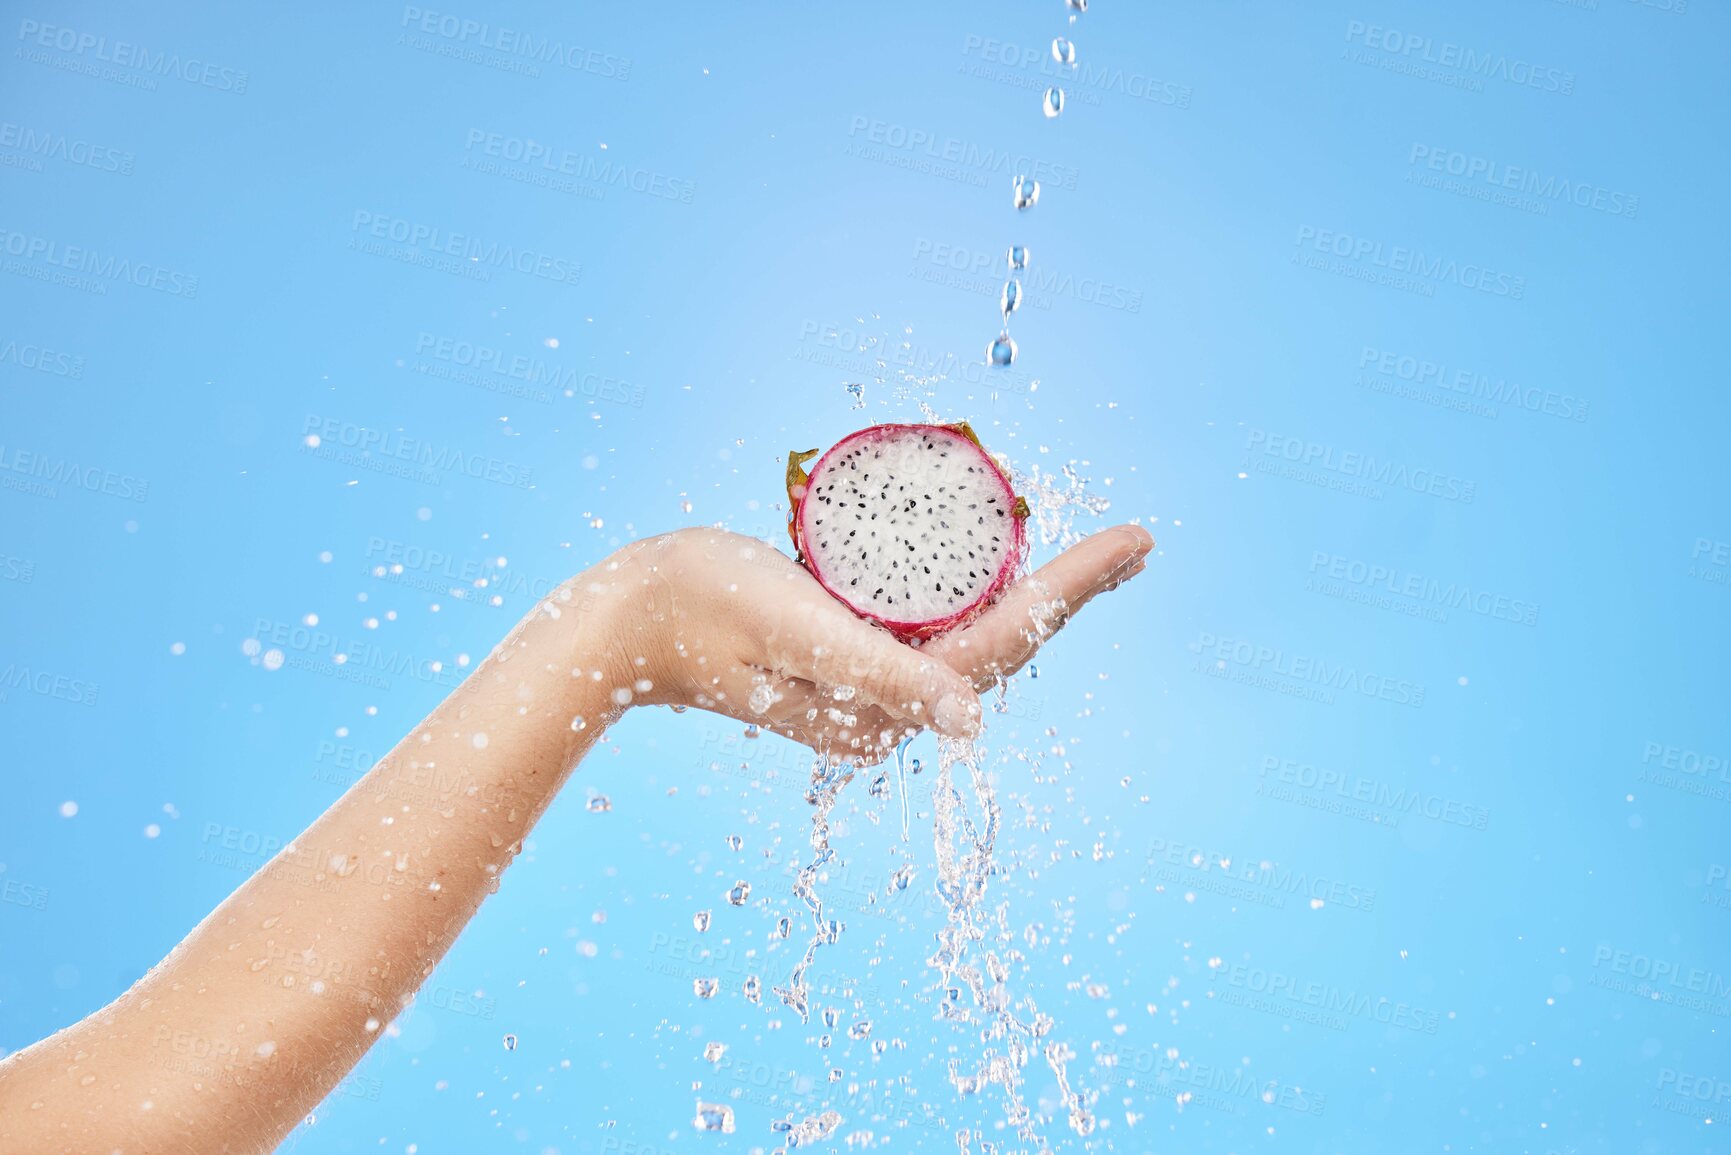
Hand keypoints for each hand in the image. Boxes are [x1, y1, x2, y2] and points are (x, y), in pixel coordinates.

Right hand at [584, 524, 1152, 762]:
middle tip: (1138, 543)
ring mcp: (870, 682)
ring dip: (1039, 589)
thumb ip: (883, 677)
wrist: (628, 618)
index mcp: (886, 704)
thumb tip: (971, 721)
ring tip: (1096, 554)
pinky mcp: (850, 656)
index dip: (1076, 588)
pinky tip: (1002, 563)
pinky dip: (981, 588)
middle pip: (1007, 642)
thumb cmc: (705, 608)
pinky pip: (935, 623)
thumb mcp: (797, 631)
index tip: (1136, 542)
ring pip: (976, 633)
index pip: (1007, 642)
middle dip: (1075, 591)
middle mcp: (889, 704)